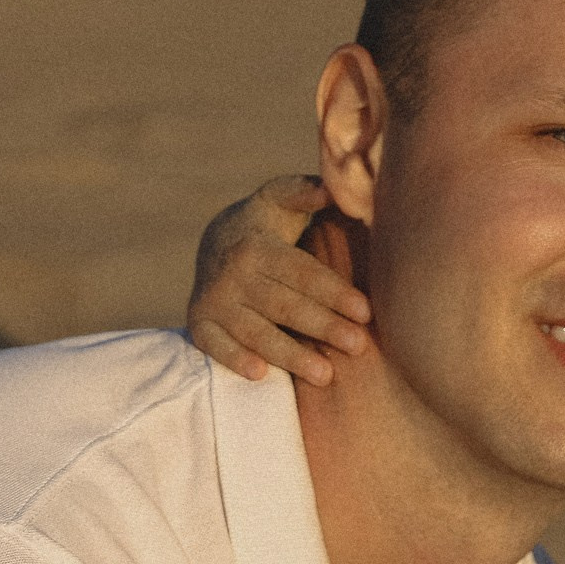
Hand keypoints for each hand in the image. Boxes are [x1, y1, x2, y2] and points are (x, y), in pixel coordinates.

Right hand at [186, 174, 373, 384]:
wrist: (214, 242)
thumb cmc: (266, 224)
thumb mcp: (281, 200)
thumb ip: (305, 193)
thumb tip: (332, 188)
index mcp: (257, 246)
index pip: (302, 273)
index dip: (334, 293)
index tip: (366, 312)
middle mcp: (232, 274)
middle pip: (284, 305)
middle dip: (323, 326)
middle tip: (358, 346)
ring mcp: (214, 300)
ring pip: (255, 331)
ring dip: (289, 354)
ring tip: (326, 374)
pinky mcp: (198, 323)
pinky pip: (214, 346)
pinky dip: (233, 359)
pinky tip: (260, 375)